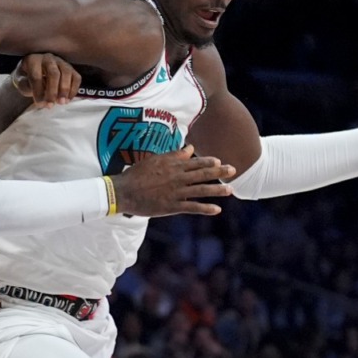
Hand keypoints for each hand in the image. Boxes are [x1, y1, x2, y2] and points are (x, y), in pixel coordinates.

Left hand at [12, 53, 81, 107]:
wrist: (35, 71)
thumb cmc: (27, 78)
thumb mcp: (22, 82)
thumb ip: (27, 88)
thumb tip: (41, 98)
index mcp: (33, 60)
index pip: (36, 76)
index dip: (38, 91)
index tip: (40, 104)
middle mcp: (47, 58)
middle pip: (53, 73)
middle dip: (52, 91)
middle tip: (51, 105)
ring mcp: (61, 61)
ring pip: (66, 73)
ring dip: (65, 90)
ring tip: (61, 103)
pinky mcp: (71, 68)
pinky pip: (76, 77)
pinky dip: (73, 89)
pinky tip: (68, 99)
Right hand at [112, 144, 235, 216]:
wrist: (124, 192)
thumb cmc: (137, 174)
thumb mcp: (155, 160)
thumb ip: (174, 155)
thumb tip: (189, 148)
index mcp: (173, 165)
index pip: (195, 162)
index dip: (209, 162)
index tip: (219, 161)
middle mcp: (177, 177)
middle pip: (203, 174)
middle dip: (220, 172)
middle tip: (234, 170)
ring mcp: (176, 192)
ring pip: (201, 190)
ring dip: (217, 190)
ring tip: (230, 190)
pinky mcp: (172, 206)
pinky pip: (192, 207)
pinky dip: (205, 208)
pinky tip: (217, 209)